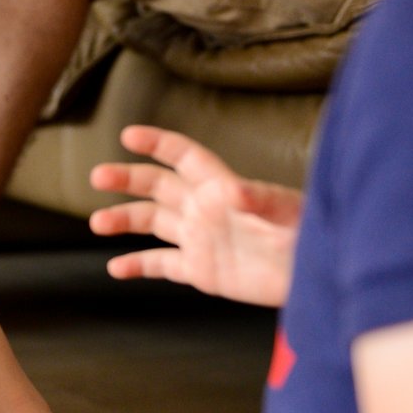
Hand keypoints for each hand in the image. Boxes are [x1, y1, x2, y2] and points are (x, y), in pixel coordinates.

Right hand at [90, 125, 300, 307]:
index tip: (129, 136)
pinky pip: (162, 265)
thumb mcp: (287, 212)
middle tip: (98, 176)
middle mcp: (204, 210)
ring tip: (98, 222)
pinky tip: (115, 268)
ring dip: (123, 220)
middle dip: (127, 179)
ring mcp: (200, 240)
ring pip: (152, 224)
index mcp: (221, 188)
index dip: (158, 145)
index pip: (184, 158)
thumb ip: (258, 198)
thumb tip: (232, 189)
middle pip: (158, 187)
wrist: (314, 276)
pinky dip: (137, 266)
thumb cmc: (308, 235)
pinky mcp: (201, 271)